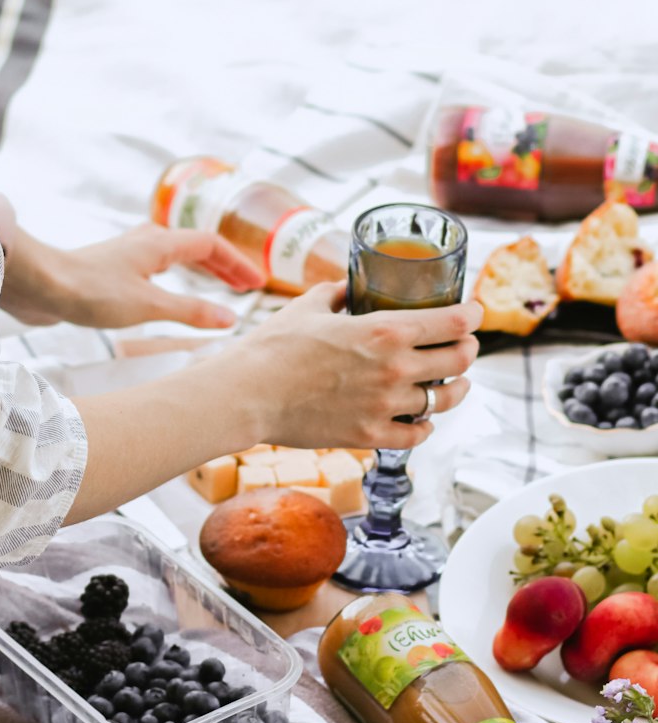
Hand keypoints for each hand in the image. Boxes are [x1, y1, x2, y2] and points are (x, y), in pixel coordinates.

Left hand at [0, 221, 263, 331]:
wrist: (41, 285)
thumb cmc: (91, 291)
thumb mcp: (148, 306)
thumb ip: (190, 312)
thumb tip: (229, 318)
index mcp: (160, 242)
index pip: (210, 245)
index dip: (236, 263)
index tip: (257, 283)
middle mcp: (146, 241)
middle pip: (195, 247)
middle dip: (222, 266)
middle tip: (246, 287)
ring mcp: (128, 254)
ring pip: (175, 256)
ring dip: (200, 271)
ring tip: (217, 290)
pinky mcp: (112, 269)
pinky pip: (157, 269)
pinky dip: (177, 279)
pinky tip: (172, 295)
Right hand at [230, 282, 480, 451]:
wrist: (249, 394)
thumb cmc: (273, 346)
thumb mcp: (307, 306)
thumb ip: (335, 293)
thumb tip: (347, 287)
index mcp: (383, 331)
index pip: (452, 322)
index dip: (471, 315)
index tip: (474, 311)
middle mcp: (394, 369)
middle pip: (459, 360)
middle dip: (469, 349)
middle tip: (466, 343)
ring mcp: (385, 406)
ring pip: (444, 400)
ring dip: (456, 388)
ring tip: (455, 382)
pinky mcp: (370, 436)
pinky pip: (417, 434)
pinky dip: (425, 425)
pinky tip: (423, 418)